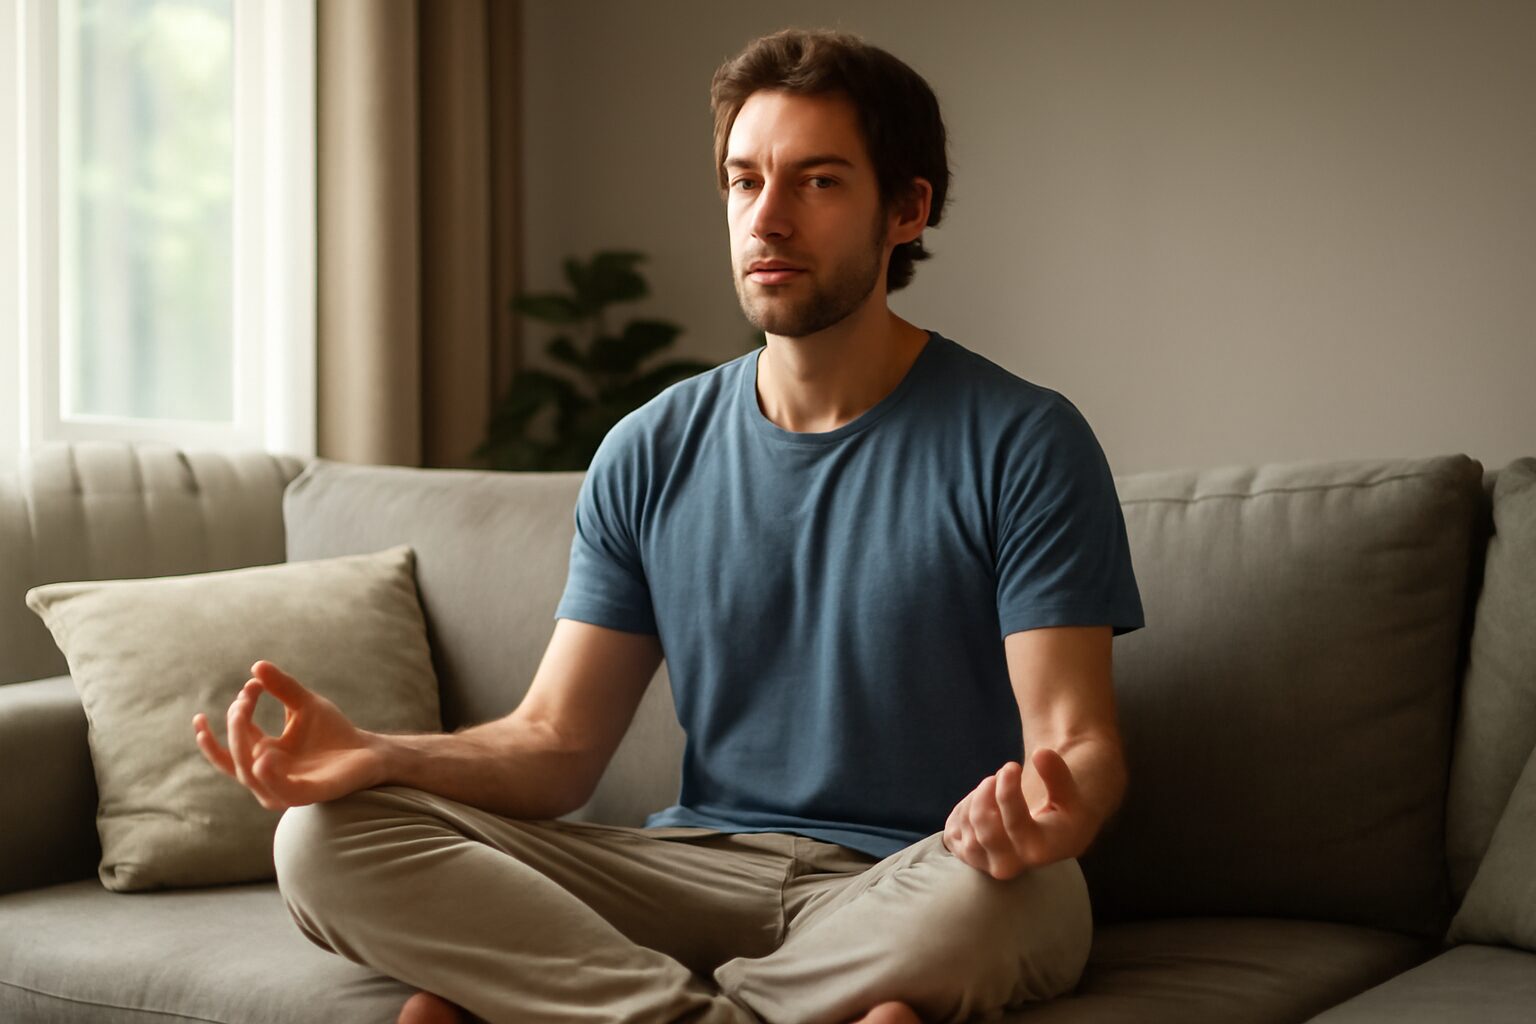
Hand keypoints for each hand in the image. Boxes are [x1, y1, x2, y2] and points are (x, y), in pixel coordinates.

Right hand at [192, 661, 385, 810]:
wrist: (367, 751)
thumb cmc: (332, 732)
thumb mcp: (305, 704)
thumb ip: (282, 688)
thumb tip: (256, 666)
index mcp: (262, 755)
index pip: (229, 744)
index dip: (226, 721)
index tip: (248, 687)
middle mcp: (267, 776)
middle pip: (235, 756)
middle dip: (234, 726)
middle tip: (244, 698)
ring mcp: (285, 788)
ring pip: (250, 776)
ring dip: (241, 747)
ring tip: (241, 714)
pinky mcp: (307, 794)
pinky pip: (282, 792)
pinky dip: (269, 777)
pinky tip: (263, 757)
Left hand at [942, 748, 1089, 879]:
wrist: (1047, 841)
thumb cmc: (1061, 816)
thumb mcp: (1070, 796)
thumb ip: (1058, 775)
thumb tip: (1040, 753)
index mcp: (1038, 851)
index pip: (1015, 822)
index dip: (1008, 790)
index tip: (1011, 766)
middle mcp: (1009, 865)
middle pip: (983, 823)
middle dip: (986, 790)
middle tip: (999, 775)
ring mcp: (984, 863)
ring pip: (966, 823)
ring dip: (976, 796)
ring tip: (995, 788)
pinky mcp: (966, 857)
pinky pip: (953, 828)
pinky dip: (963, 807)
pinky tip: (982, 803)